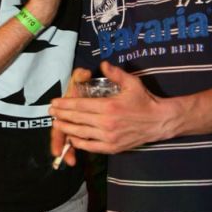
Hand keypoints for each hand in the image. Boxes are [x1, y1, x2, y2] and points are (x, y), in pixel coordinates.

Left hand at [49, 62, 165, 154]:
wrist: (159, 121)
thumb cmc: (145, 100)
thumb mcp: (132, 83)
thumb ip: (115, 73)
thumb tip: (102, 64)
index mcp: (109, 106)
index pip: (80, 105)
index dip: (65, 104)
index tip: (54, 102)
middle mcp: (106, 123)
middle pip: (77, 119)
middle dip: (62, 114)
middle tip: (51, 111)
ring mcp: (108, 137)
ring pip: (81, 133)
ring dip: (67, 128)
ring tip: (57, 123)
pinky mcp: (112, 147)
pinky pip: (91, 146)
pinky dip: (79, 143)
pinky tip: (72, 138)